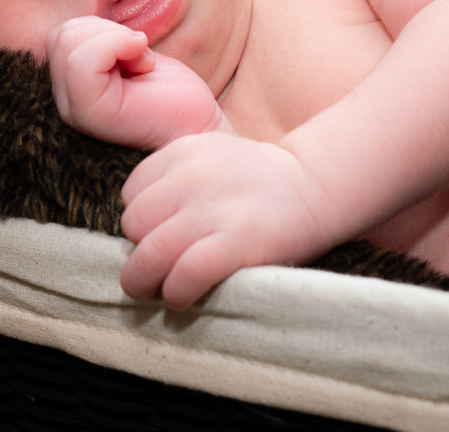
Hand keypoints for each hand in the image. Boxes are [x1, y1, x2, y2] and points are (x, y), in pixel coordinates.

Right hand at [47, 16, 227, 148]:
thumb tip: (82, 25)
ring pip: (70, 41)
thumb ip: (97, 43)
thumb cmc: (172, 95)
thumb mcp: (129, 55)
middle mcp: (65, 102)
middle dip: (109, 32)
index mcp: (71, 88)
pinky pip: (83, 58)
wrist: (199, 127)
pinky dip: (119, 43)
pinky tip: (144, 66)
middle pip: (63, 35)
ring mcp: (74, 109)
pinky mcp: (90, 112)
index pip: (60, 36)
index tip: (133, 52)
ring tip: (141, 66)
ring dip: (118, 39)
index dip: (101, 31)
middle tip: (139, 59)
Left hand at [120, 134, 334, 308]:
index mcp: (182, 151)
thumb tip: (140, 226)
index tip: (160, 233)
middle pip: (134, 226)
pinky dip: (176, 293)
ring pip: (150, 255)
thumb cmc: (259, 180)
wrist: (316, 184)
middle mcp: (191, 176)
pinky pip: (184, 275)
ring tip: (158, 291)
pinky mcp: (236, 242)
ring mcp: (213, 210)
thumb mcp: (211, 154)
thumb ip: (175, 177)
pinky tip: (183, 297)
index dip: (142, 221)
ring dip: (145, 282)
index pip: (132, 194)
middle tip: (154, 268)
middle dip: (139, 252)